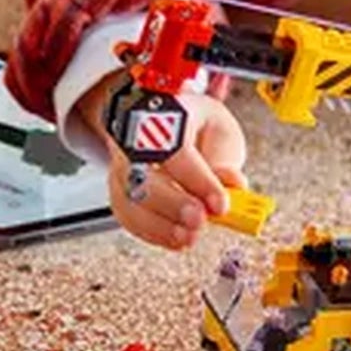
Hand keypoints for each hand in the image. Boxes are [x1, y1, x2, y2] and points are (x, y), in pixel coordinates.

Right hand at [82, 70, 248, 251]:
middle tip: (198, 222)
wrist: (166, 119)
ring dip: (159, 225)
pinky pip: (126, 214)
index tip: (220, 204)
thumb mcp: (220, 130)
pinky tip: (174, 238)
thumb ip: (226, 159)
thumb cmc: (196, 124)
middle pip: (141, 173)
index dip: (197, 180)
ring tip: (188, 237)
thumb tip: (233, 185)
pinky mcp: (118, 188)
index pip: (175, 148)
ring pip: (128, 198)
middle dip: (172, 204)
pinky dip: (151, 232)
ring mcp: (120, 163)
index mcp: (163, 112)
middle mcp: (132, 138)